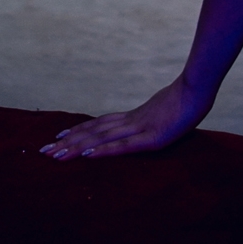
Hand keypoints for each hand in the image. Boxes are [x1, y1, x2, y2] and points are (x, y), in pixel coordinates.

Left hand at [39, 74, 211, 160]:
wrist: (199, 87)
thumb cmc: (189, 97)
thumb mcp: (167, 109)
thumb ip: (154, 117)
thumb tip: (150, 120)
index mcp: (134, 117)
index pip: (99, 125)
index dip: (77, 131)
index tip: (57, 137)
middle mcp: (130, 122)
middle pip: (92, 132)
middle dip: (67, 143)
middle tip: (43, 151)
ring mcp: (139, 129)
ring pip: (100, 139)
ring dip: (76, 148)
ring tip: (55, 156)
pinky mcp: (151, 139)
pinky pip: (122, 147)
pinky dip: (102, 151)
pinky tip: (86, 156)